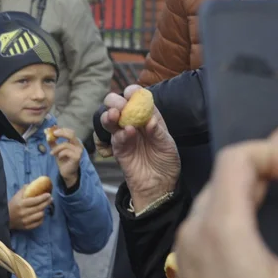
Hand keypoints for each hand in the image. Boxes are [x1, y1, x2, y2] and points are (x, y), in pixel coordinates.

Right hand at [9, 186, 51, 231]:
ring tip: (43, 207)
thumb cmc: (12, 205)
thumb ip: (24, 190)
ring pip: (40, 215)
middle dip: (46, 202)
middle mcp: (23, 213)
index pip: (35, 200)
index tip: (49, 194)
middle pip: (39, 208)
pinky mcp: (26, 227)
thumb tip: (33, 184)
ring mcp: (25, 221)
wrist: (5, 218)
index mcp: (21, 204)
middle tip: (51, 199)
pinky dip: (41, 218)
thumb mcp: (16, 196)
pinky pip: (38, 223)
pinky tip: (40, 214)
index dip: (43, 197)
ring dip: (43, 210)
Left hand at [49, 126, 81, 188]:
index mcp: (74, 141)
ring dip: (57, 148)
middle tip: (53, 134)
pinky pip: (66, 151)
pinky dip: (60, 153)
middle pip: (71, 134)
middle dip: (61, 133)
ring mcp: (79, 151)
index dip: (60, 129)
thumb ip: (52, 141)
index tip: (51, 130)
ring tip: (52, 153)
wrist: (66, 172)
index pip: (69, 131)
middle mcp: (78, 145)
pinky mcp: (77, 157)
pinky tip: (59, 157)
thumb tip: (46, 133)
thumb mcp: (56, 149)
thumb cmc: (63, 160)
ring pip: (66, 144)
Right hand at [100, 85, 179, 211]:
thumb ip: (158, 132)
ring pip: (109, 118)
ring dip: (110, 114)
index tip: (131, 93)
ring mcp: (123, 134)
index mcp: (147, 116)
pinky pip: (114, 137)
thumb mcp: (168, 145)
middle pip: (117, 104)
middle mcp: (133, 122)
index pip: (136, 97)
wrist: (159, 185)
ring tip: (116, 116)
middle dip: (116, 101)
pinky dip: (119, 133)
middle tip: (122, 107)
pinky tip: (128, 133)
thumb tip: (149, 120)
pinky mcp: (117, 148)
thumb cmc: (166, 162)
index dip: (132, 92)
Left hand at [175, 118, 277, 277]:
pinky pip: (210, 213)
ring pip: (216, 193)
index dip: (269, 151)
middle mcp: (196, 224)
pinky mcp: (187, 255)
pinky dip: (235, 200)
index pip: (235, 160)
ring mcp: (187, 240)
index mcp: (220, 224)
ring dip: (249, 179)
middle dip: (263, 157)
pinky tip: (256, 205)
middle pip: (226, 173)